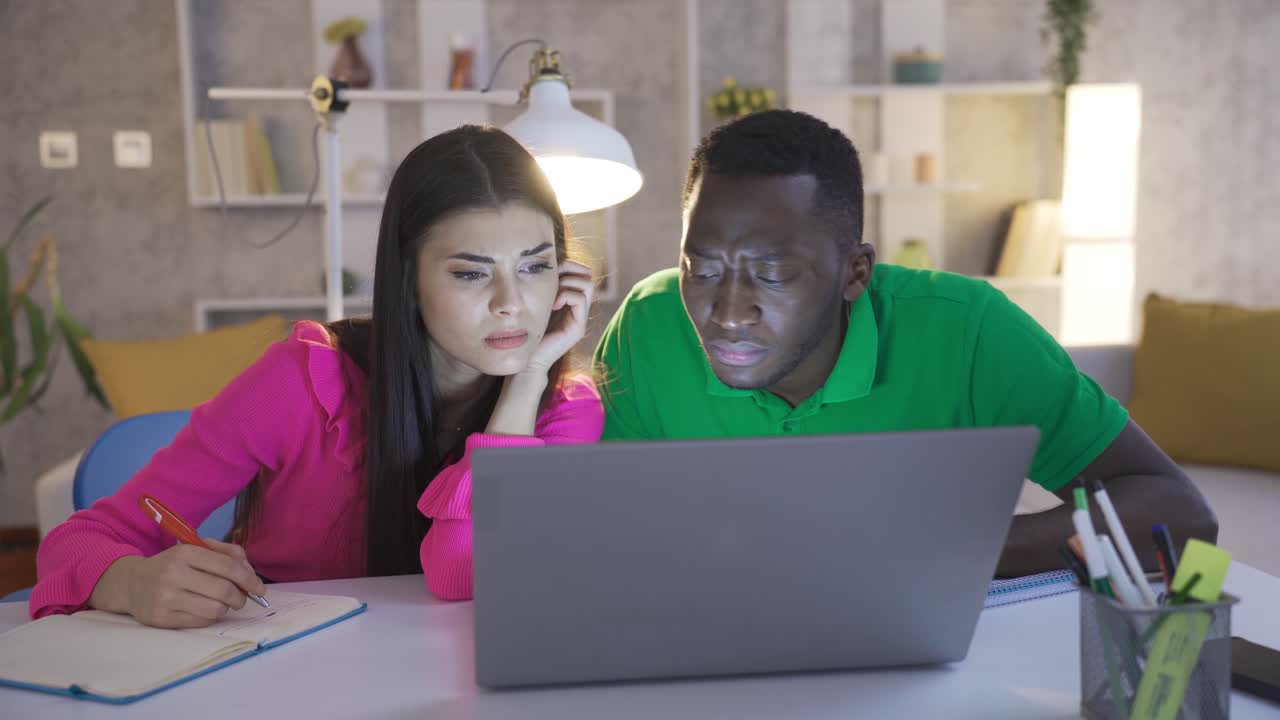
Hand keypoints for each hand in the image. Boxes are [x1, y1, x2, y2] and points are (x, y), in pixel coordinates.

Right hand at [90, 539, 267, 628]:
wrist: (132, 584)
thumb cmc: (173, 566)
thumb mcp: (196, 550)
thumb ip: (227, 554)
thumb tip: (250, 573)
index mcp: (185, 553)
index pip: (228, 567)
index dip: (249, 579)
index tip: (259, 588)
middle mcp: (173, 574)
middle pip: (224, 591)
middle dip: (241, 597)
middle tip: (241, 598)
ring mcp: (165, 598)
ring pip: (215, 610)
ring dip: (225, 608)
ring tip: (220, 603)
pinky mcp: (161, 618)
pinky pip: (200, 622)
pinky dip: (209, 617)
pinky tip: (202, 609)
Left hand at [525, 260, 593, 372]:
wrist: (526, 360)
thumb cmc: (525, 332)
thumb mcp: (535, 301)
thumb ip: (544, 286)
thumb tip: (545, 263)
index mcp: (569, 301)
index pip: (579, 272)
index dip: (567, 265)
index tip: (548, 272)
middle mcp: (578, 309)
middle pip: (586, 275)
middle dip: (569, 270)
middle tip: (552, 280)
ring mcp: (580, 318)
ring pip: (587, 284)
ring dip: (568, 283)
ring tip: (553, 295)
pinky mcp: (578, 328)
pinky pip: (580, 298)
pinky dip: (566, 295)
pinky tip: (552, 305)